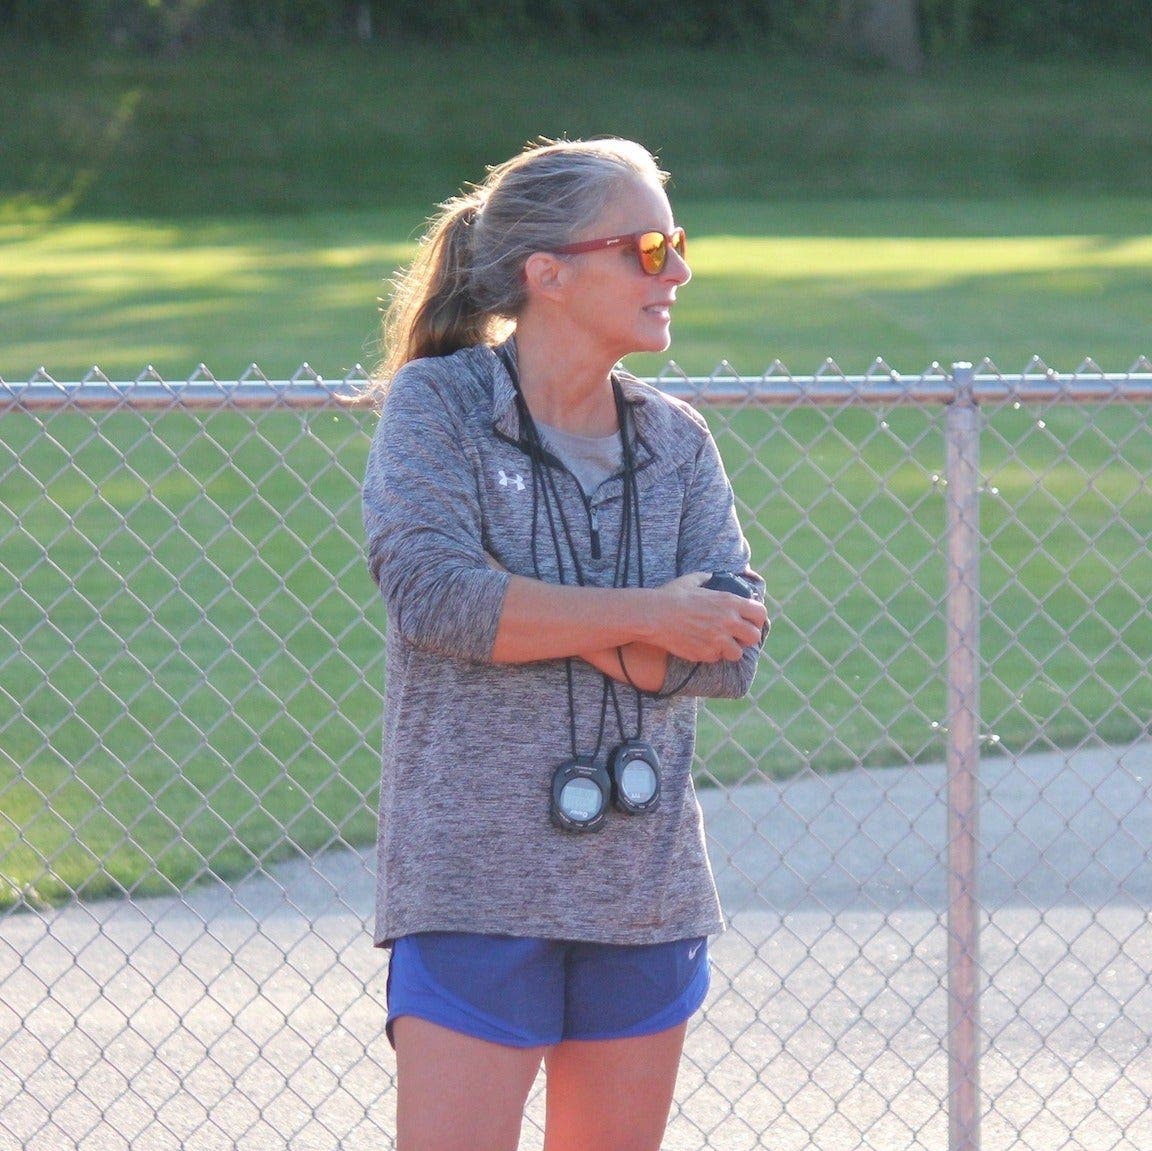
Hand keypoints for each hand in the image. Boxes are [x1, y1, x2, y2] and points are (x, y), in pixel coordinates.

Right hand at [648, 572, 767, 662]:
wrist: (654, 616)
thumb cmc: (671, 596)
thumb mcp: (692, 580)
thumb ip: (708, 578)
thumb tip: (713, 577)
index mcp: (728, 601)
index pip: (760, 613)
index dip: (757, 619)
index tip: (751, 622)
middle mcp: (727, 621)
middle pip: (754, 637)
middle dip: (747, 637)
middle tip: (737, 636)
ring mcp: (718, 640)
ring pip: (737, 653)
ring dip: (730, 649)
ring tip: (719, 644)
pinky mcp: (706, 654)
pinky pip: (716, 658)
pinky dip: (711, 654)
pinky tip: (701, 645)